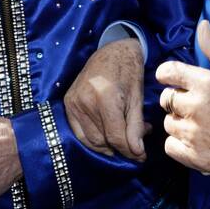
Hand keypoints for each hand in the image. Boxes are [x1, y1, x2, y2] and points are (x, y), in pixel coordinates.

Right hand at [63, 37, 146, 160]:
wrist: (112, 51)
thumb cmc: (129, 71)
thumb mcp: (137, 98)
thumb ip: (136, 126)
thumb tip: (137, 153)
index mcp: (105, 97)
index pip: (116, 136)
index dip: (131, 151)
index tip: (142, 157)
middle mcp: (85, 101)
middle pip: (103, 140)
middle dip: (122, 147)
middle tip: (136, 142)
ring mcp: (73, 103)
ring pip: (92, 140)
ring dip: (109, 145)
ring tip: (124, 135)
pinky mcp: (68, 104)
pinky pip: (80, 133)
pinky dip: (94, 140)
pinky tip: (108, 136)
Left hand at [156, 20, 209, 193]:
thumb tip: (203, 25)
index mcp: (206, 83)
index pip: (167, 72)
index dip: (167, 75)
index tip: (173, 80)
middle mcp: (196, 108)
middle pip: (167, 99)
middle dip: (178, 100)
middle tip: (200, 106)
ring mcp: (194, 134)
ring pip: (169, 123)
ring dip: (180, 122)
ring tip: (204, 124)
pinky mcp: (195, 157)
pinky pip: (171, 146)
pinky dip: (181, 144)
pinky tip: (199, 141)